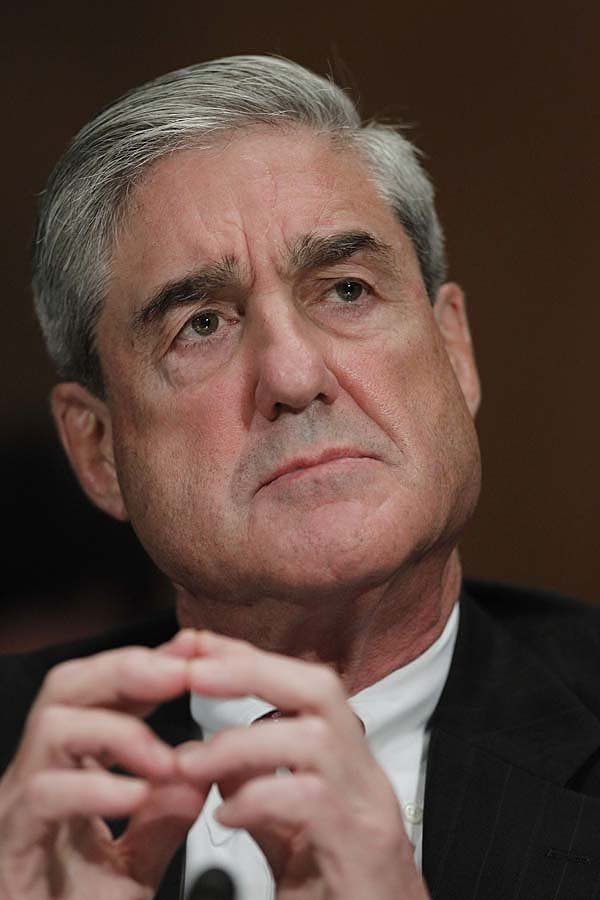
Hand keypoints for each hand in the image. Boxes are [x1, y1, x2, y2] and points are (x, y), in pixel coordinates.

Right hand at [0, 636, 205, 899]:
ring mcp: (16, 807)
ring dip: (119, 728)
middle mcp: (36, 776)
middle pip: (68, 687)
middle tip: (182, 672)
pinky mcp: (8, 846)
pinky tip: (136, 795)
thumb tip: (200, 774)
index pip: (102, 692)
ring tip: (166, 756)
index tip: (196, 649)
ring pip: (52, 726)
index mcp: (67, 768)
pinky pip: (44, 796)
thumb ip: (164, 819)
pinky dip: (96, 787)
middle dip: (128, 668)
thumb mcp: (135, 864)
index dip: (149, 665)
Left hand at [177, 631, 429, 899]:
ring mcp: (369, 809)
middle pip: (320, 689)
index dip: (249, 658)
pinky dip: (260, 799)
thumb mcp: (288, 838)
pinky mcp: (365, 849)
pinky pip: (313, 801)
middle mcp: (365, 776)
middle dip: (253, 670)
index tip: (197, 645)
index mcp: (346, 765)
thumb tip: (217, 760)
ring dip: (241, 742)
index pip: (301, 686)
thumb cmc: (336, 896)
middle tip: (193, 671)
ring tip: (188, 763)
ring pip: (314, 739)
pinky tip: (224, 817)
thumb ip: (258, 793)